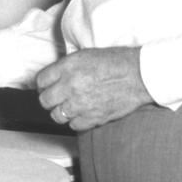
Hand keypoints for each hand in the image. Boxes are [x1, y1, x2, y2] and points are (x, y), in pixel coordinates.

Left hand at [34, 46, 152, 130]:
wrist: (139, 74)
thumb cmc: (116, 62)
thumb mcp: (86, 55)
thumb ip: (66, 67)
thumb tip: (54, 77)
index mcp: (68, 67)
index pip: (41, 80)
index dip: (43, 84)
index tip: (47, 85)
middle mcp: (71, 85)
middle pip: (45, 100)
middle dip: (49, 99)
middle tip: (56, 97)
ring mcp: (81, 103)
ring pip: (57, 115)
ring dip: (61, 111)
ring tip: (69, 106)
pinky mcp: (93, 117)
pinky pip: (74, 125)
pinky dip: (76, 121)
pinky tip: (82, 113)